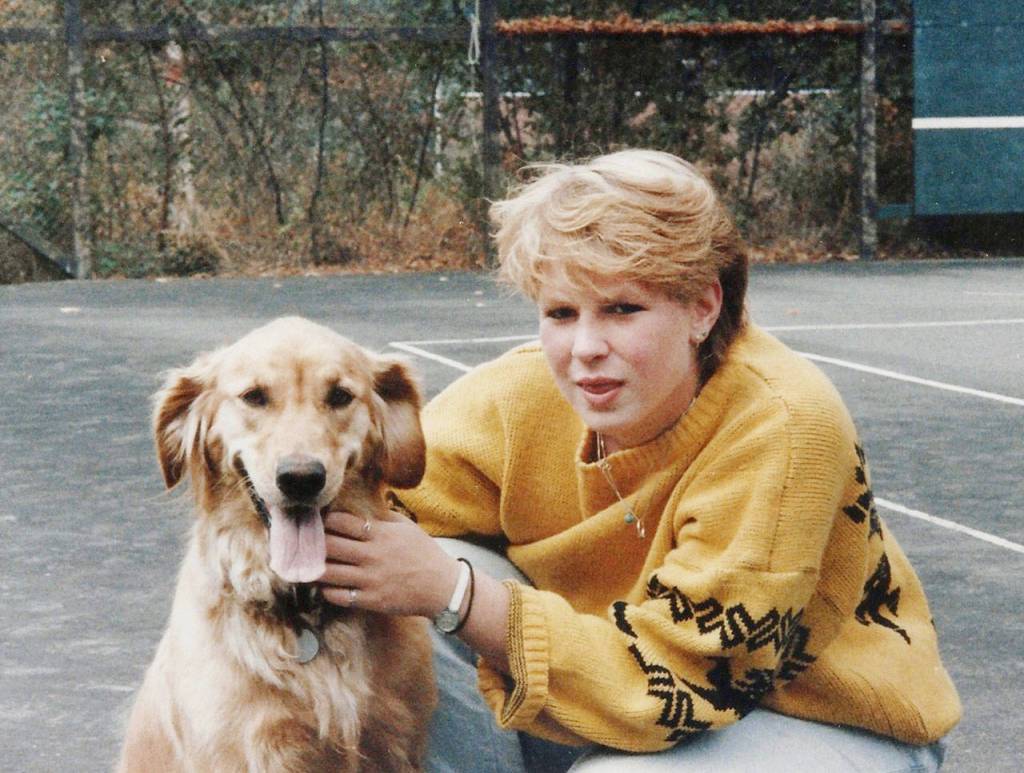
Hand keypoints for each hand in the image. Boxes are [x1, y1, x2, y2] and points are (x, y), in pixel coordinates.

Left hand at [320, 508, 459, 617]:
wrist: (443, 587)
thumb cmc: (425, 553)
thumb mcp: (407, 528)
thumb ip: (384, 517)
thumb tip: (363, 505)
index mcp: (381, 534)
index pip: (342, 522)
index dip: (326, 521)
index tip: (319, 523)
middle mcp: (373, 555)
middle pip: (330, 545)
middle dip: (314, 544)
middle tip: (305, 544)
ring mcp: (371, 579)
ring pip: (329, 572)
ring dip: (314, 568)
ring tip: (306, 566)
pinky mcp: (371, 600)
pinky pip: (339, 595)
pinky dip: (327, 591)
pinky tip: (326, 586)